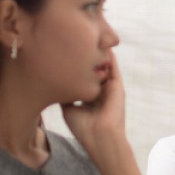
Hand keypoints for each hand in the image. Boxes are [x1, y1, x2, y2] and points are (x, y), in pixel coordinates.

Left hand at [62, 50, 128, 166]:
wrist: (100, 136)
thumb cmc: (83, 127)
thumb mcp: (68, 108)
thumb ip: (66, 93)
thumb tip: (56, 79)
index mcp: (87, 98)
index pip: (81, 79)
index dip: (73, 68)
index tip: (62, 55)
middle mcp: (99, 91)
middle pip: (91, 71)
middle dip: (85, 59)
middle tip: (74, 42)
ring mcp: (109, 88)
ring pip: (103, 67)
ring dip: (97, 55)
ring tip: (88, 38)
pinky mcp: (117, 85)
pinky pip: (113, 67)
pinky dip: (109, 56)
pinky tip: (102, 44)